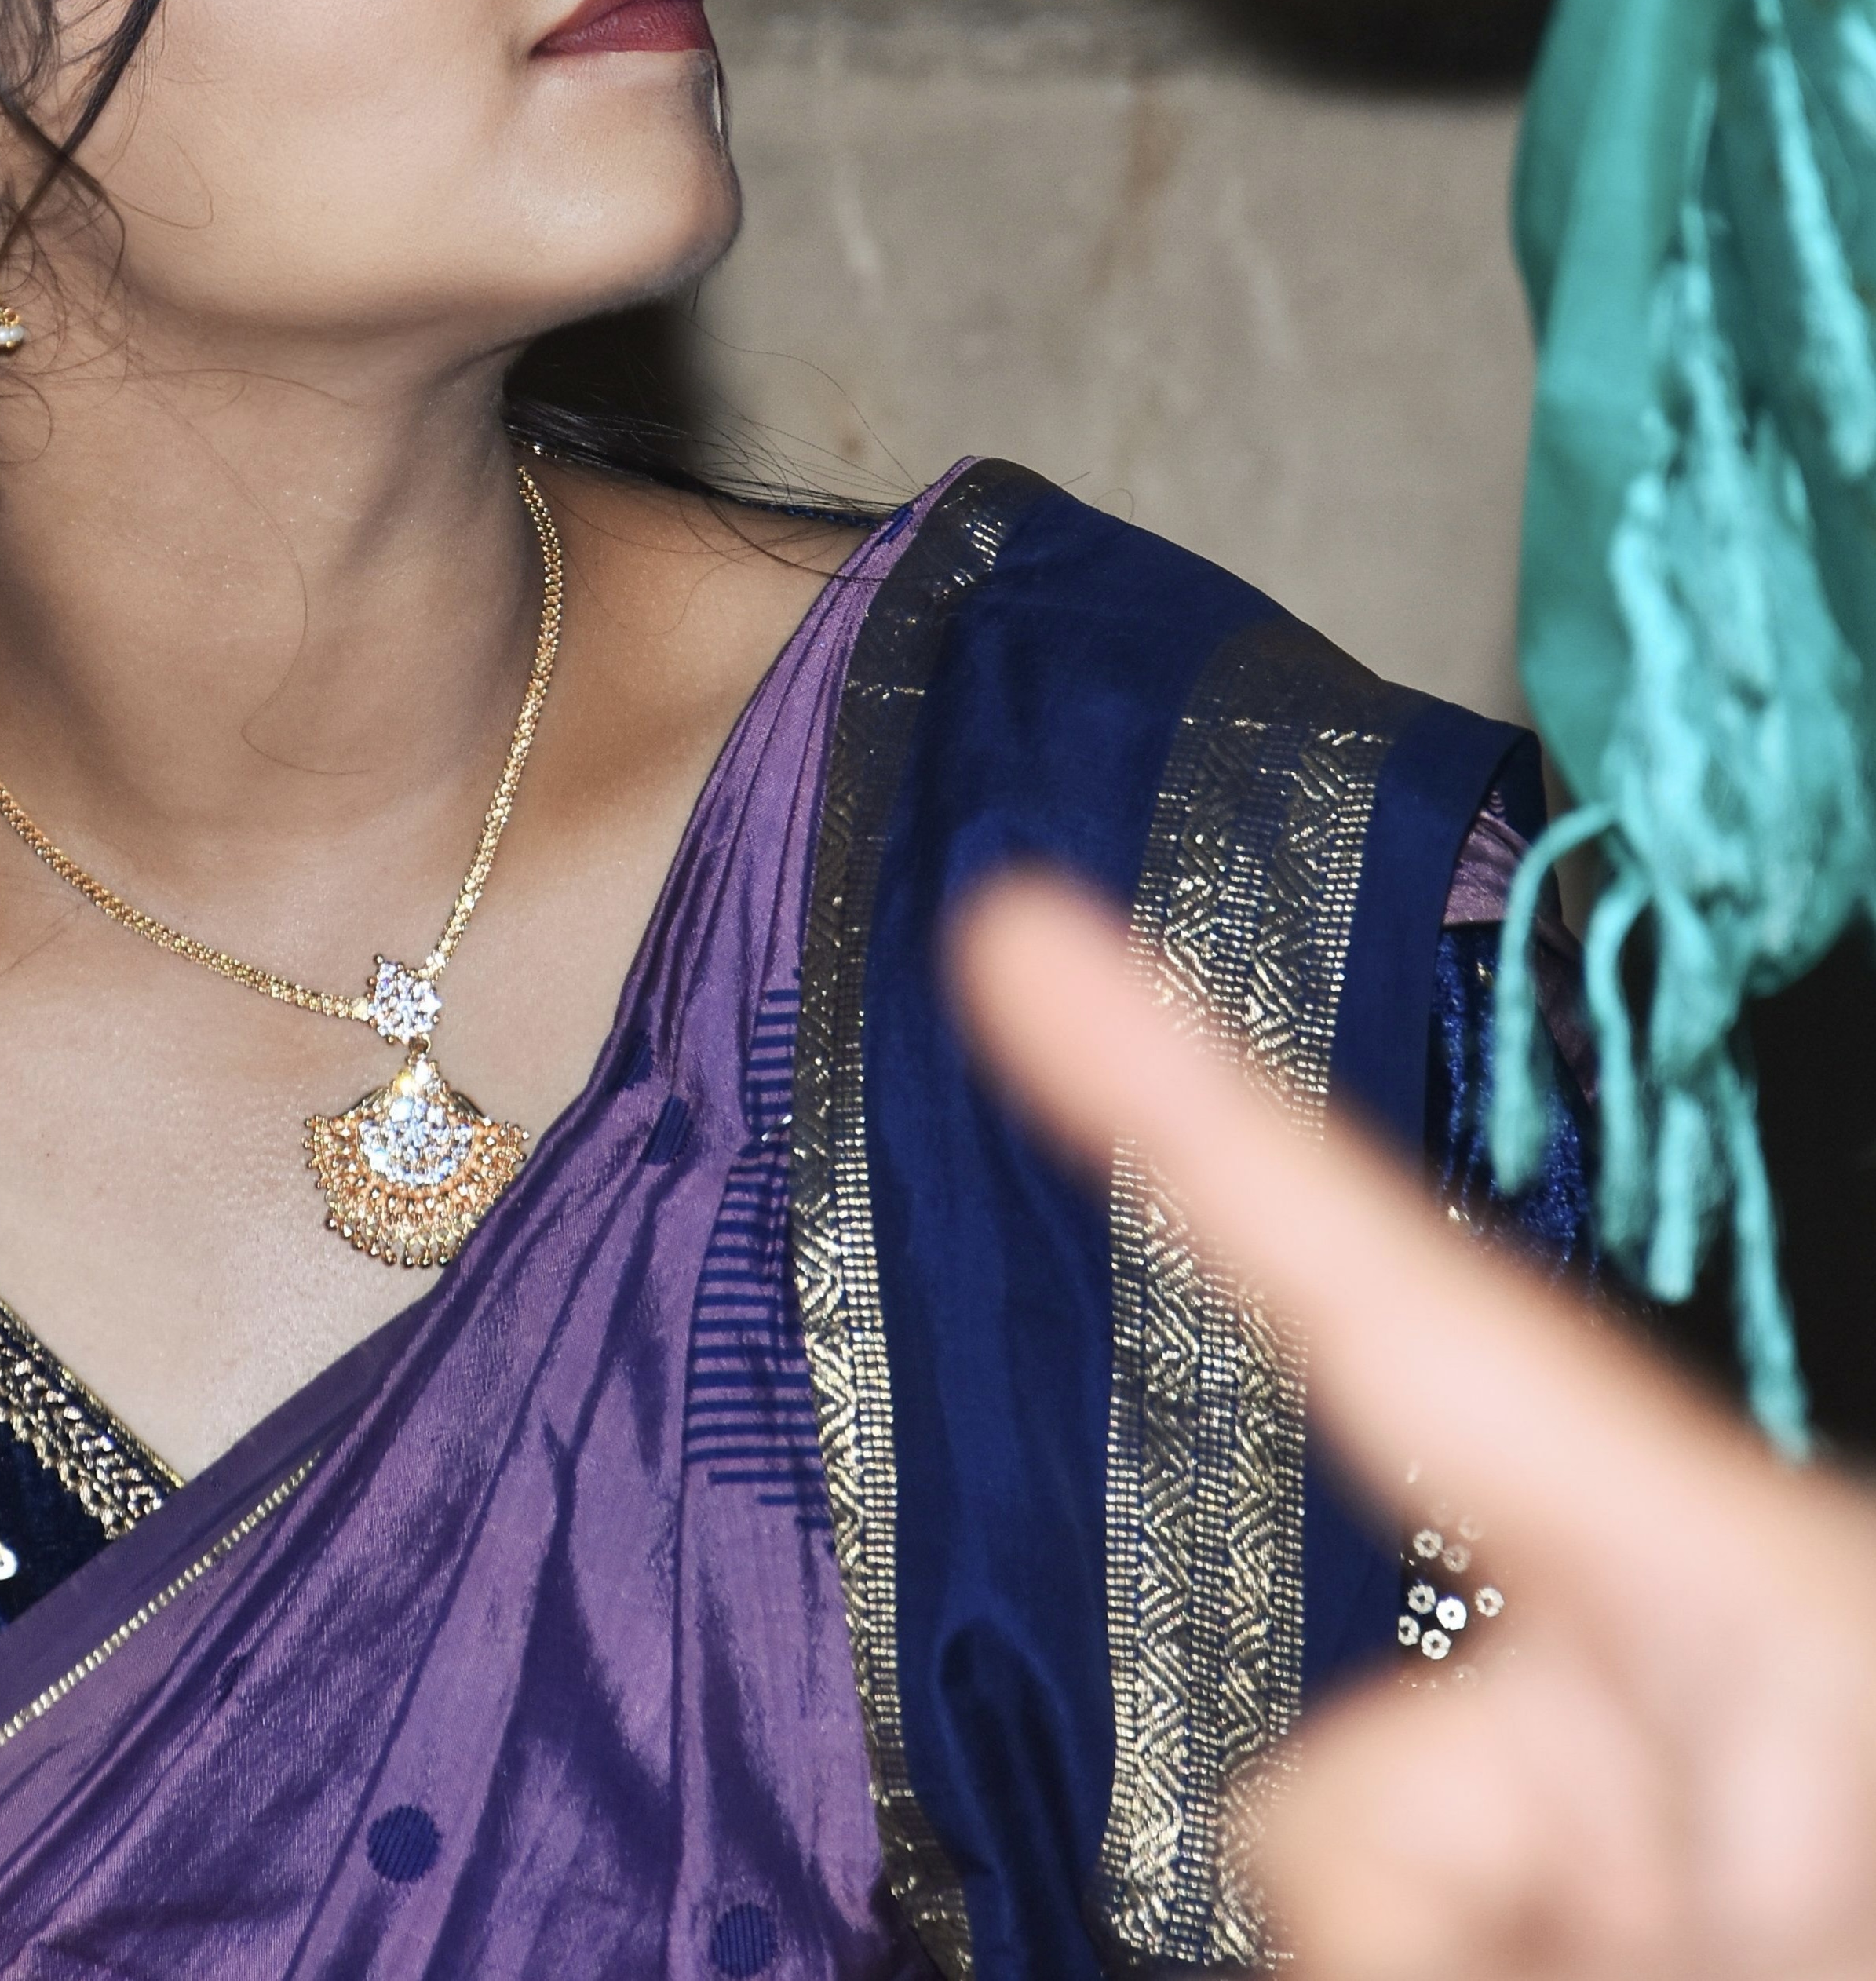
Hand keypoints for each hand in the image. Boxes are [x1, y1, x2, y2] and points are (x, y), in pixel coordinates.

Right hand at [953, 871, 1875, 1979]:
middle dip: (1410, 1931)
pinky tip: (1596, 1958)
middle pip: (1354, 1797)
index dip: (1185, 1116)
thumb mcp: (1793, 1807)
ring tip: (1674, 1973)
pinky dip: (1447, 1968)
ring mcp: (1636, 1822)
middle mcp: (1667, 1698)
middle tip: (1642, 1965)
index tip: (1014, 931)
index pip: (1404, 1320)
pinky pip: (1411, 1939)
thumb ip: (1472, 1839)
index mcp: (1745, 1602)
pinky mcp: (1600, 1896)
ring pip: (1361, 1891)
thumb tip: (1318, 1889)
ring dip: (1441, 1970)